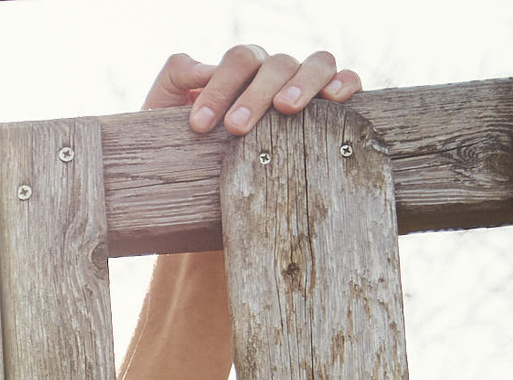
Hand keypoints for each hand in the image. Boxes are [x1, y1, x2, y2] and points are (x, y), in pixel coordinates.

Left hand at [148, 46, 360, 135]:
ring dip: (302, 83)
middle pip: (275, 63)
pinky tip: (336, 98)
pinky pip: (347, 80)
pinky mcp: (331, 103)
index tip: (199, 125)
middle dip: (254, 93)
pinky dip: (345, 82)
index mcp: (241, 69)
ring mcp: (306, 84)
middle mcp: (275, 71)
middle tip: (235, 127)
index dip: (220, 88)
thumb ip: (174, 79)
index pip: (238, 61)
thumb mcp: (164, 113)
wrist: (199, 185)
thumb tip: (203, 68)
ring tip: (286, 109)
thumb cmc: (185, 146)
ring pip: (317, 63)